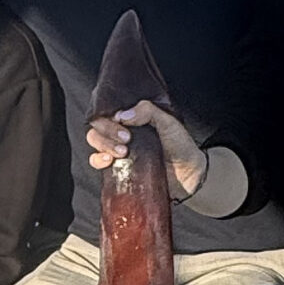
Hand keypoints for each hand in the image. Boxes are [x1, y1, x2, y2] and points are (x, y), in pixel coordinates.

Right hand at [85, 98, 207, 198]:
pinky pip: (96, 162)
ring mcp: (117, 149)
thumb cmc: (180, 146)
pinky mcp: (116, 168)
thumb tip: (124, 115)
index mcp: (132, 118)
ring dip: (104, 144)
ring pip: (95, 140)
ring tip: (122, 152)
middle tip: (127, 140)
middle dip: (108, 131)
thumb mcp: (168, 122)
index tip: (124, 124)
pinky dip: (97, 160)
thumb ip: (148, 111)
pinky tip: (107, 162)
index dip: (110, 115)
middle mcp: (122, 131)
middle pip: (98, 124)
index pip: (109, 109)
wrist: (188, 175)